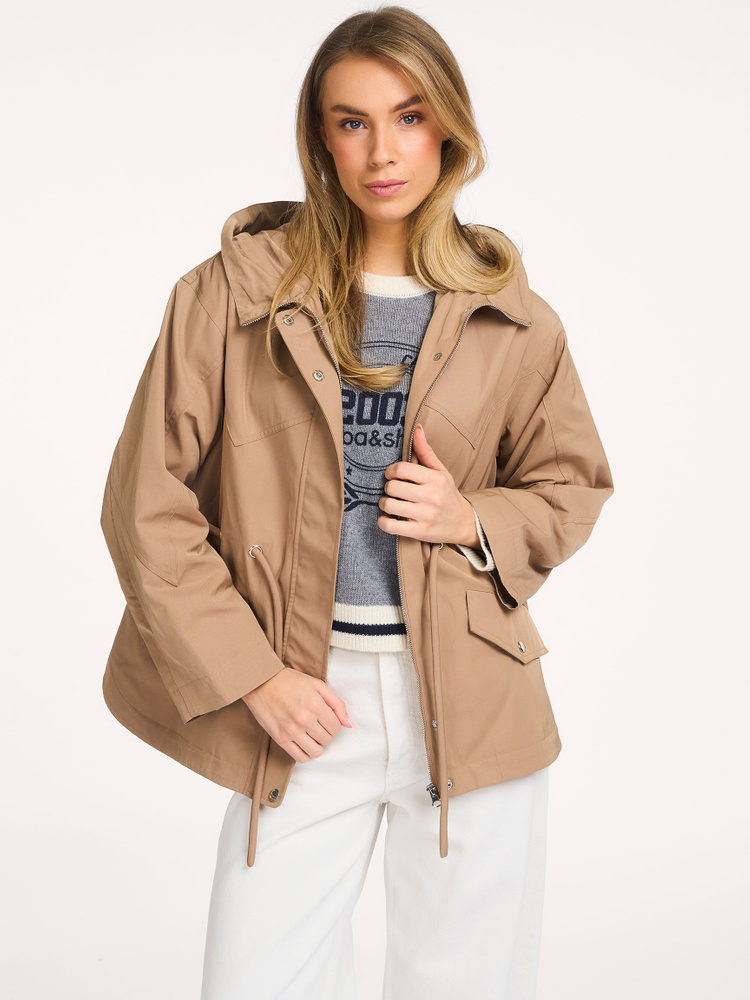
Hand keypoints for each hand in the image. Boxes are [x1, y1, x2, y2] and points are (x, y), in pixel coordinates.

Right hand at [242, 667, 355, 762]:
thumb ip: (336, 704)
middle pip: (328, 740)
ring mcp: (292, 730)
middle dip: (325, 733)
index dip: (333, 723)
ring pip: (316, 751)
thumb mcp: (317, 685)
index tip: (326, 719)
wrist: (260, 682)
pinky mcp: (280, 739)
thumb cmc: (288, 681)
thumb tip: (350, 724)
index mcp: (316, 704)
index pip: (336, 727)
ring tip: (310, 734)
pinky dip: (305, 753)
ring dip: (317, 744)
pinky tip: (302, 742)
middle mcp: (305, 719)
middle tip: (317, 724)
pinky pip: (301, 758)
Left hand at [378, 423, 479, 546]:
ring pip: (389, 505)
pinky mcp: (419, 531)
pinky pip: (390, 525)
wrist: (463, 523)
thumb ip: (426, 451)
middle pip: (392, 487)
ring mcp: (425, 515)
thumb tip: (417, 428)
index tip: (392, 475)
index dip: (391, 471)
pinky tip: (388, 518)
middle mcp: (431, 496)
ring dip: (385, 504)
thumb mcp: (441, 471)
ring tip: (391, 503)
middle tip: (393, 491)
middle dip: (388, 488)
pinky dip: (383, 521)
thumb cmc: (448, 495)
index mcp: (435, 479)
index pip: (401, 469)